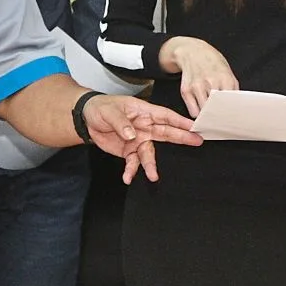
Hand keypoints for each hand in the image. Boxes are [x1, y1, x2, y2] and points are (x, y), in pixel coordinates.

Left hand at [82, 95, 202, 183]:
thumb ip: (121, 122)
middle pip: (166, 132)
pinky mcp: (129, 152)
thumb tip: (131, 135)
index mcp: (143, 112)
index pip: (165, 115)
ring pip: (149, 153)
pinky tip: (128, 177)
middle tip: (197, 141)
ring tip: (153, 176)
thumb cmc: (101, 108)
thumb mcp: (109, 111)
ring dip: (151, 165)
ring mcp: (138, 140)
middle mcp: (145, 126)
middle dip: (181, 137)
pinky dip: (131, 171)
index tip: (194, 126)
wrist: (87, 119)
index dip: (180, 120)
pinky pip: (134, 163)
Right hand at [159, 37, 237, 116]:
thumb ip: (233, 90)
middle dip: (220, 119)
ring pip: (204, 113)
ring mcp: (197, 86)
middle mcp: (211, 82)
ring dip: (208, 118)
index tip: (232, 122)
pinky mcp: (185, 90)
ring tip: (211, 117)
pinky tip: (201, 111)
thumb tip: (237, 110)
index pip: (230, 104)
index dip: (231, 115)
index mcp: (225, 78)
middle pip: (217, 111)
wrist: (193, 52)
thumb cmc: (213, 64)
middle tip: (222, 123)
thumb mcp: (228, 73)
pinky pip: (193, 112)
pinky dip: (198, 114)